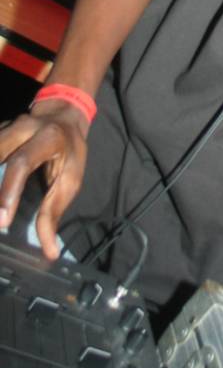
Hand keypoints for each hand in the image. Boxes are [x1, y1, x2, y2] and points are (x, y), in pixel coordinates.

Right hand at [0, 99, 88, 258]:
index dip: (8, 191)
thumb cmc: (69, 151)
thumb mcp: (71, 178)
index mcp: (48, 137)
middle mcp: (23, 127)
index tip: (1, 221)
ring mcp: (5, 126)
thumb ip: (55, 211)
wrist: (63, 115)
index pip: (22, 162)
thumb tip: (50, 251)